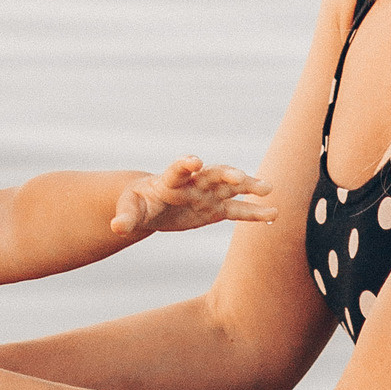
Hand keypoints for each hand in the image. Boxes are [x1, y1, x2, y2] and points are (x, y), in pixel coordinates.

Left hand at [108, 156, 274, 241]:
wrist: (151, 204)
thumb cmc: (138, 204)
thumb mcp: (130, 211)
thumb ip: (126, 218)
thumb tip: (117, 228)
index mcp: (170, 181)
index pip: (178, 169)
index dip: (185, 164)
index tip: (195, 161)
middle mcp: (193, 183)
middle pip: (212, 174)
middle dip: (226, 174)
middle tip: (241, 176)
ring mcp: (207, 194)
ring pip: (231, 187)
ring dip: (248, 186)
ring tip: (269, 190)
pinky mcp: (216, 208)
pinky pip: (237, 209)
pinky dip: (254, 212)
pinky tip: (273, 215)